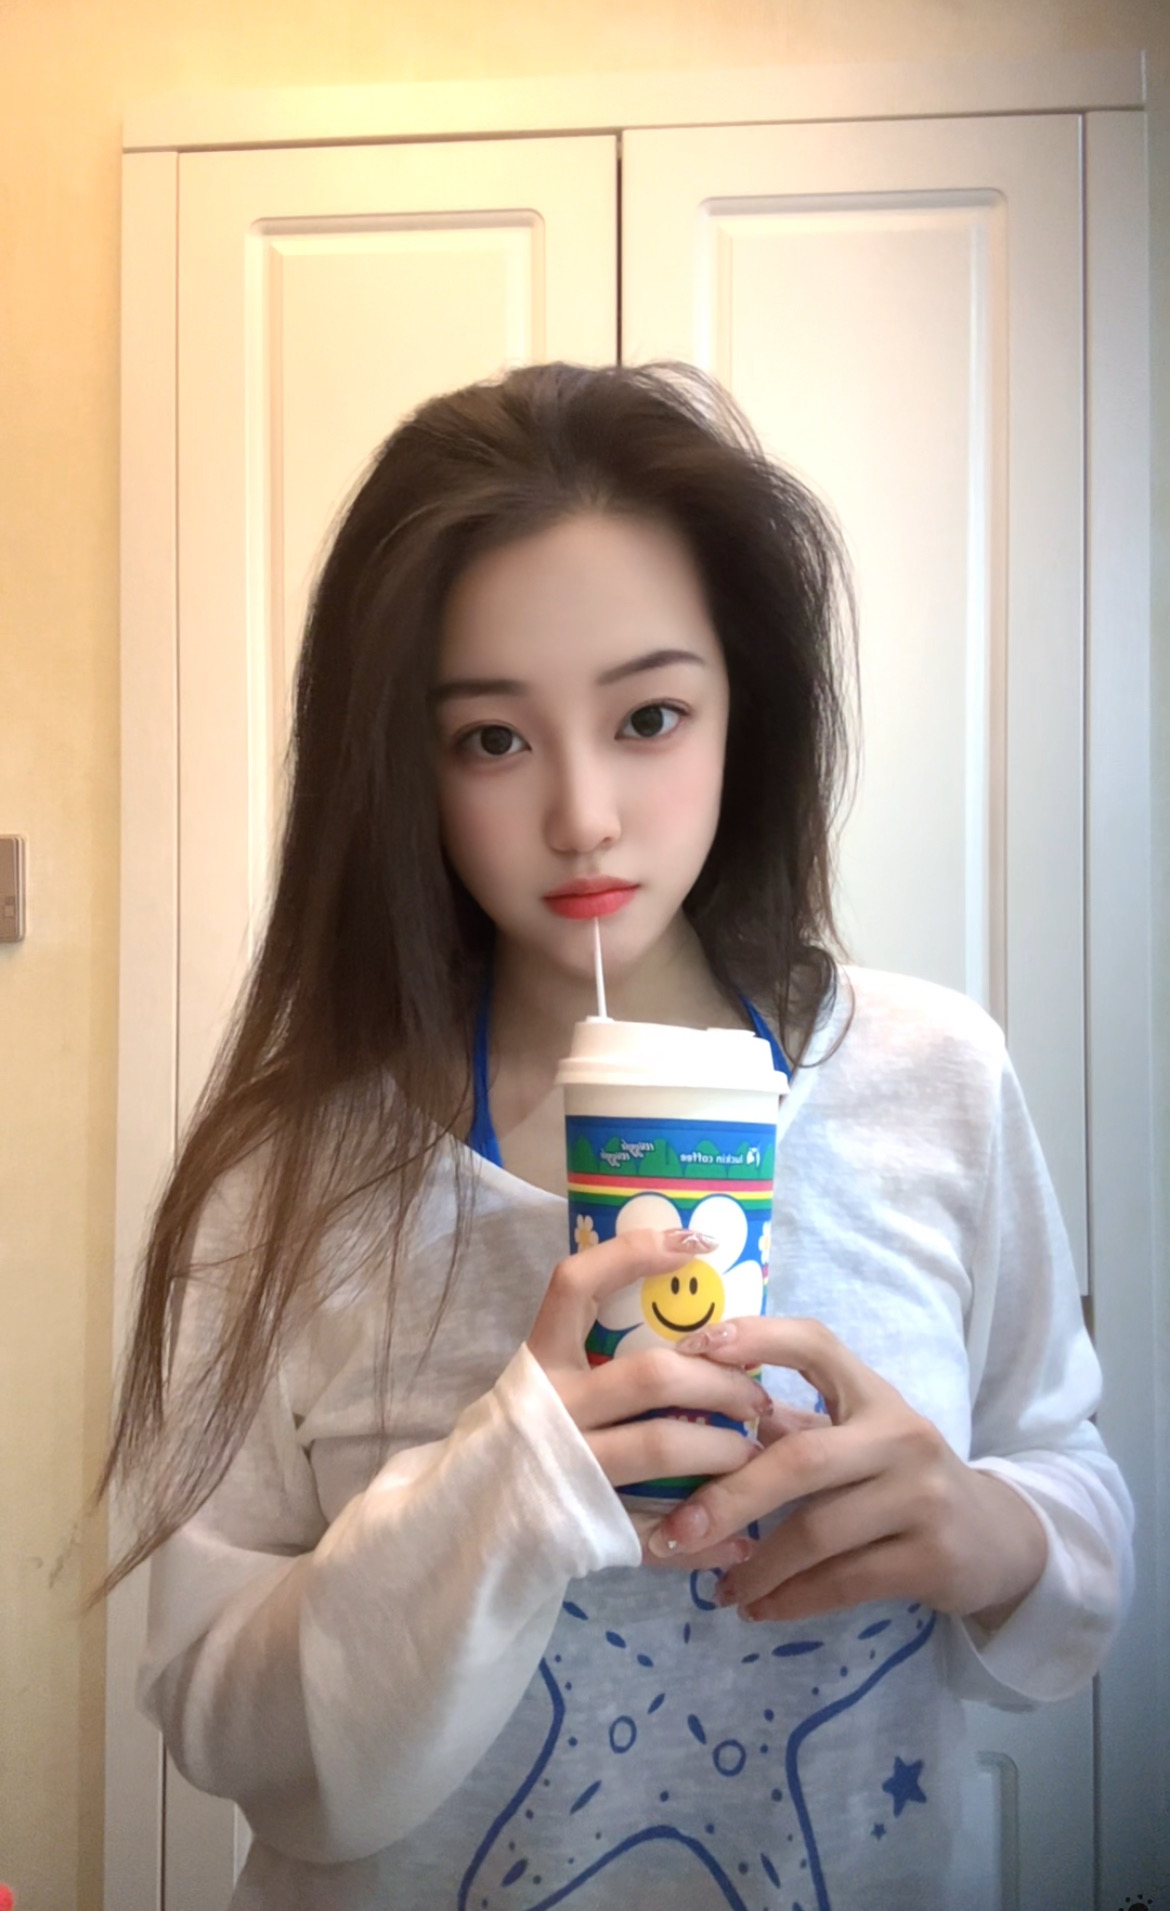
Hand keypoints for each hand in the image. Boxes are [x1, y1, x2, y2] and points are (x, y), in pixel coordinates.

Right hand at [527, 1228, 767, 1573]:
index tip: (697, 1243)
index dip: (634, 1254)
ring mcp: (569, 1467)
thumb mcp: (547, 1382)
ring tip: (752, 1452)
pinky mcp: (583, 1524)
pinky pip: (656, 1530)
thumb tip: (685, 1306)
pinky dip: (705, 1538)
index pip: (578, 1285)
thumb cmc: (525, 1437)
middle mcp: (554, 1408)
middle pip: (652, 1374)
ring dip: (722, 1449)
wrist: (467, 1523)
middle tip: (757, 1394)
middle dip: (720, 1380)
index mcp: (542, 1363)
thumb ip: (599, 1350)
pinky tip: (740, 1540)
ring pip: (661, 1446)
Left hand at [645, 1316, 1047, 1628]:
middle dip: (729, 1498)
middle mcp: (901, 1435)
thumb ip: (791, 1427)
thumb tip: (697, 1417)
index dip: (754, 1338)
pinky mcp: (932, 1557)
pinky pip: (843, 1581)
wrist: (994, 1538)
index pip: (815, 1344)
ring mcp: (921, 1496)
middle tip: (674, 1531)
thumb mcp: (855, 1440)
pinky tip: (758, 1609)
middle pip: (800, 1459)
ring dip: (756, 1565)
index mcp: (872, 1393)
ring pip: (817, 1531)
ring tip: (716, 1588)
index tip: (692, 1350)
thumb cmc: (899, 1479)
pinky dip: (791, 1598)